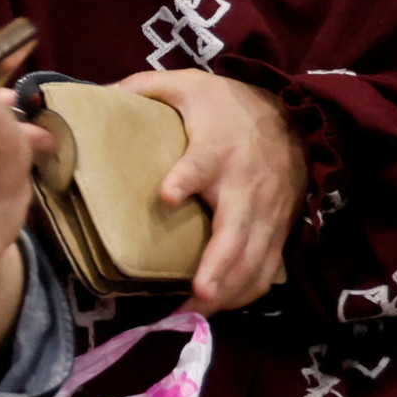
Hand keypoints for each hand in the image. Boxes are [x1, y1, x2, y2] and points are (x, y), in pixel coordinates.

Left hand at [115, 68, 302, 311]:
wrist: (297, 114)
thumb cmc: (230, 105)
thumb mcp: (188, 85)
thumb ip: (144, 89)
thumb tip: (99, 95)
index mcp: (216, 147)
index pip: (201, 163)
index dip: (186, 178)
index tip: (168, 195)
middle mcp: (244, 183)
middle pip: (236, 228)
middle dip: (219, 263)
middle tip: (198, 292)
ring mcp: (266, 209)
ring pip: (254, 256)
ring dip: (231, 287)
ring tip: (201, 312)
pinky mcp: (279, 226)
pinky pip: (268, 265)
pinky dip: (249, 289)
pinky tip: (224, 307)